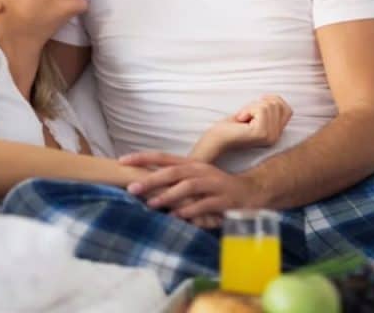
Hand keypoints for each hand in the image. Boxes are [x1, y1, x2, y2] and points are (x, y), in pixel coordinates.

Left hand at [120, 151, 266, 219]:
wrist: (251, 192)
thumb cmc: (215, 187)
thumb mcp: (195, 178)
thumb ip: (173, 180)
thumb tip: (142, 183)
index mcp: (191, 164)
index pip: (163, 157)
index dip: (142, 157)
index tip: (122, 161)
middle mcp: (201, 171)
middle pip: (173, 171)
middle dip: (151, 179)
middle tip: (132, 188)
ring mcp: (213, 185)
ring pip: (187, 187)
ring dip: (168, 195)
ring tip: (151, 204)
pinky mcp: (223, 201)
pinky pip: (203, 205)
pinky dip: (189, 211)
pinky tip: (176, 216)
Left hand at [211, 94, 292, 150]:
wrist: (216, 139)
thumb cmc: (231, 125)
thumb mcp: (252, 114)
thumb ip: (267, 109)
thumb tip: (274, 97)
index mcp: (276, 132)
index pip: (287, 109)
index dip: (272, 101)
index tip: (255, 106)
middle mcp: (276, 136)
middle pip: (277, 104)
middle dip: (258, 103)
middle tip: (245, 114)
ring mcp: (270, 136)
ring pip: (268, 105)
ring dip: (251, 107)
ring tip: (242, 118)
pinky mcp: (261, 133)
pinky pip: (260, 110)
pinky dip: (247, 110)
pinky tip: (240, 119)